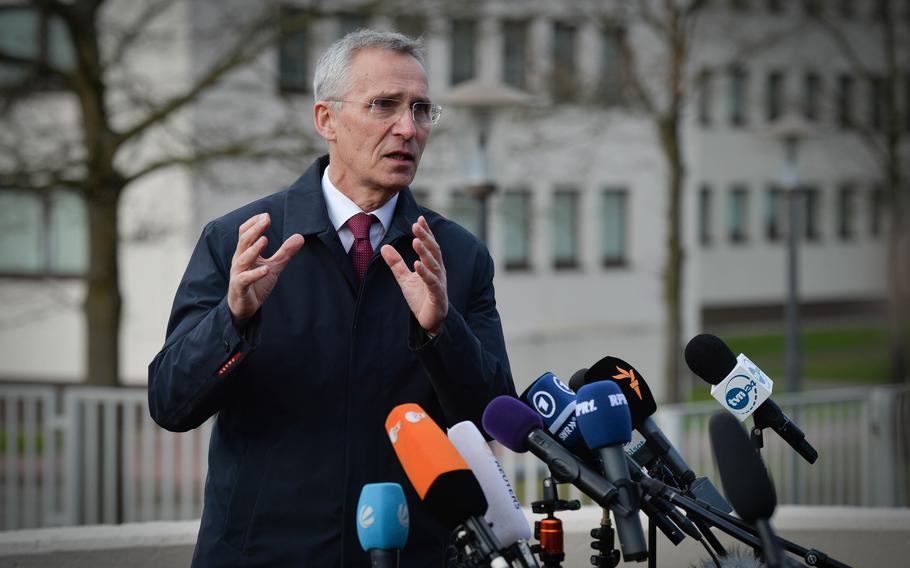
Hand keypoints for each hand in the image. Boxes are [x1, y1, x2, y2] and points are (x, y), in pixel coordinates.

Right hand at [228, 213, 304, 327]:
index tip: (266, 215)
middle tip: (266, 219)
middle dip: (255, 230)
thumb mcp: (274, 266)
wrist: (244, 307)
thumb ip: (285, 252)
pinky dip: (255, 274)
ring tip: (264, 240)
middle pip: (244, 241)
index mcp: (245, 253)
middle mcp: (239, 260)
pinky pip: (245, 279)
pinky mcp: (239, 287)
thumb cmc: (256, 284)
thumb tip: (300, 237)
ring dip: (253, 249)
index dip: (254, 223)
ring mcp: (238, 274)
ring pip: (242, 259)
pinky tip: (266, 269)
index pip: (244, 233)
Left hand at [381, 216, 447, 333]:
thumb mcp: (404, 278)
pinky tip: (417, 264)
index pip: (430, 245)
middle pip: (433, 250)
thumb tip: (384, 247)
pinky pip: (431, 282)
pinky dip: (425, 273)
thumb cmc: (420, 298)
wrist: (429, 320)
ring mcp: (439, 283)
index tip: (419, 218)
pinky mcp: (437, 295)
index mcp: (433, 265)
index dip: (426, 232)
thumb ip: (396, 263)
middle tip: (416, 225)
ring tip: (416, 241)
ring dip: (425, 252)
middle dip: (425, 237)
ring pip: (434, 264)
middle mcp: (438, 271)